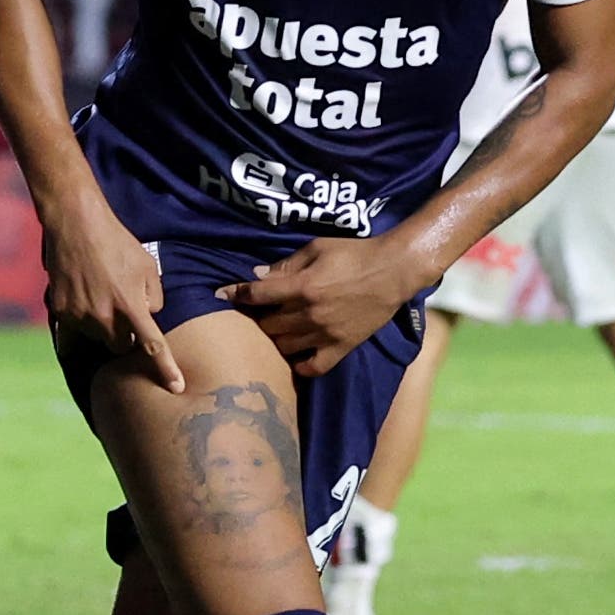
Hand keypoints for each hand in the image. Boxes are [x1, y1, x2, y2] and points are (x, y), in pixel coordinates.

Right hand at [43, 198, 180, 393]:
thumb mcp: (148, 266)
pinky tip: (80, 315)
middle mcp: (105, 317)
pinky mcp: (62, 313)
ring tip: (100, 296)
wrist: (76, 224)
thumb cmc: (117, 242)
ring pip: (97, 339)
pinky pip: (72, 337)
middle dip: (125, 335)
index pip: (152, 346)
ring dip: (102, 328)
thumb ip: (154, 298)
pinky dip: (78, 331)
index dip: (166, 369)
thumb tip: (149, 316)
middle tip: (123, 310)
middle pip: (121, 346)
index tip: (176, 388)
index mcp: (131, 306)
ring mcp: (80, 317)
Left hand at [221, 232, 426, 376]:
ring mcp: (326, 334)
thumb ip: (287, 265)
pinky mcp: (341, 348)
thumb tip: (257, 275)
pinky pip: (313, 367)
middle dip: (254, 318)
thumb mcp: (317, 248)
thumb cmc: (354, 253)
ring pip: (283, 346)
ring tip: (271, 331)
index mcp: (303, 287)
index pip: (257, 294)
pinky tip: (294, 356)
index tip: (220, 294)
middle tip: (250, 313)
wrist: (394, 271)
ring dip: (273, 339)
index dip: (235, 293)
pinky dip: (299, 365)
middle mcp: (310, 314)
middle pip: (267, 324)